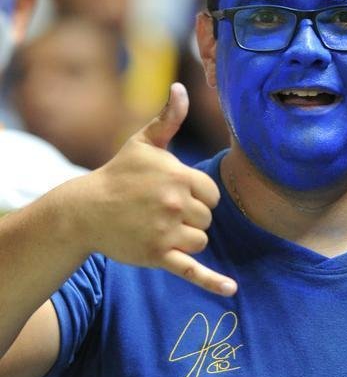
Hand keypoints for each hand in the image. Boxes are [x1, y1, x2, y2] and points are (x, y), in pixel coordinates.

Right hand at [79, 83, 236, 295]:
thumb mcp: (144, 143)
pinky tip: (231, 289)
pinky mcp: (157, 256)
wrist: (85, 210)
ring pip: (201, 241)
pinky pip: (192, 270)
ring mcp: (165, 231)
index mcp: (178, 176)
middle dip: (190, 217)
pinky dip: (212, 282)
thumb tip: (181, 87)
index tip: (175, 195)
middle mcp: (174, 204)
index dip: (197, 196)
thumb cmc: (118, 174)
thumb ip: (168, 118)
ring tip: (159, 228)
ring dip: (186, 239)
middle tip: (160, 212)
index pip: (212, 194)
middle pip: (208, 219)